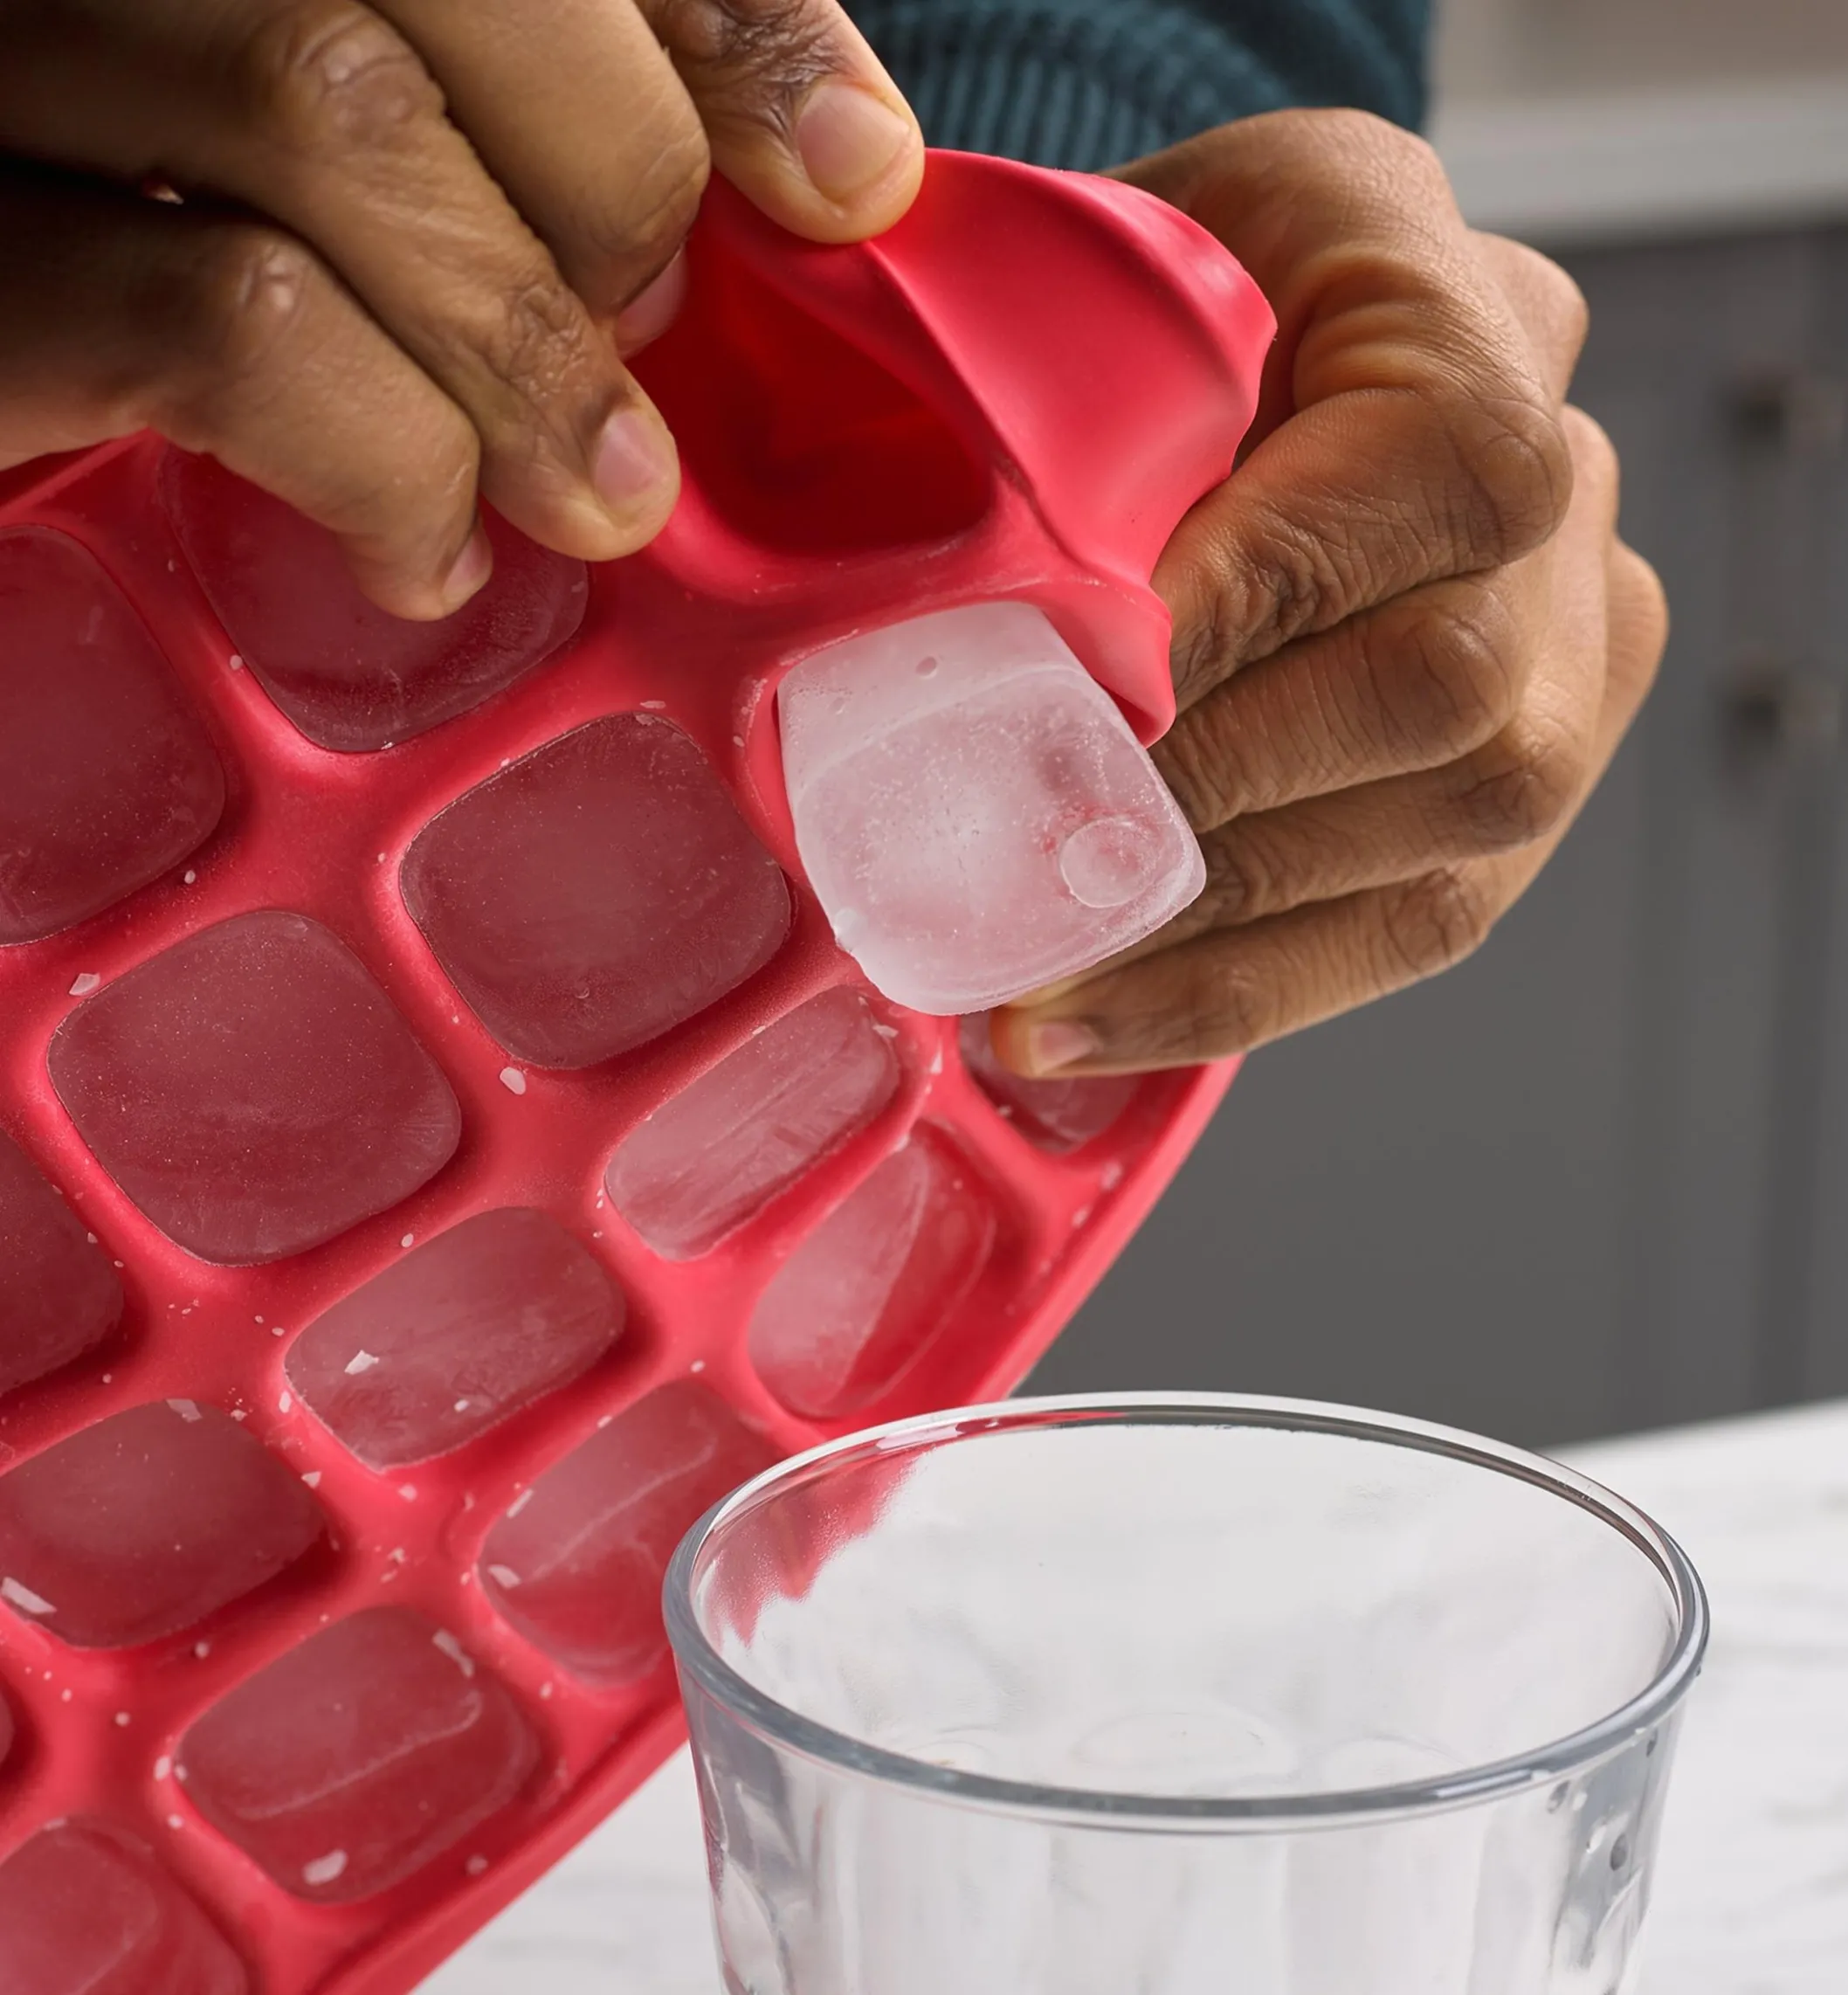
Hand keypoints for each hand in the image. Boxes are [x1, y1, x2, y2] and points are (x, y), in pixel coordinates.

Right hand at [0, 0, 921, 614]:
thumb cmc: (171, 295)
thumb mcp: (372, 186)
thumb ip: (549, 133)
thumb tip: (843, 161)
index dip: (720, 27)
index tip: (844, 180)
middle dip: (614, 181)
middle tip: (641, 346)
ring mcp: (7, 71)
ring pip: (333, 108)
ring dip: (521, 348)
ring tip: (586, 495)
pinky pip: (231, 319)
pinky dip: (386, 460)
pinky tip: (426, 551)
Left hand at [992, 109, 1667, 1076]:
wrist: (1227, 363)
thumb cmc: (1137, 310)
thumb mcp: (1098, 270)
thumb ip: (1084, 380)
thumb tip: (1023, 629)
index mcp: (1467, 315)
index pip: (1422, 477)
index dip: (1241, 607)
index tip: (1065, 702)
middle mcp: (1570, 485)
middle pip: (1442, 685)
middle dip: (1204, 796)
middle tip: (1011, 865)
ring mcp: (1573, 652)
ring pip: (1440, 839)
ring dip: (1206, 927)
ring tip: (1021, 973)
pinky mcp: (1527, 787)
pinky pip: (1410, 924)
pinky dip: (1231, 988)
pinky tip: (1084, 1019)